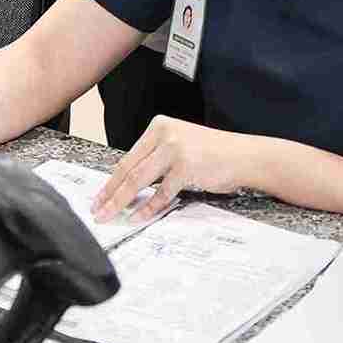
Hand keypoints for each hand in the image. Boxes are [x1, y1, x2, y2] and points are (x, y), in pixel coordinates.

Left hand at [93, 118, 257, 222]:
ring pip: (139, 180)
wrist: (244, 156)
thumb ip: (155, 159)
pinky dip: (148, 207)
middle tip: (98, 210)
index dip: (110, 180)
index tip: (99, 196)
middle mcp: (165, 134)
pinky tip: (138, 216)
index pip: (128, 157)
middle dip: (109, 193)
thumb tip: (127, 185)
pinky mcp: (186, 166)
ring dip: (121, 202)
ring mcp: (175, 149)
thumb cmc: (213, 155)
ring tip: (110, 216)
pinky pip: (161, 193)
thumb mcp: (180, 146)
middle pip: (128, 169)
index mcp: (159, 126)